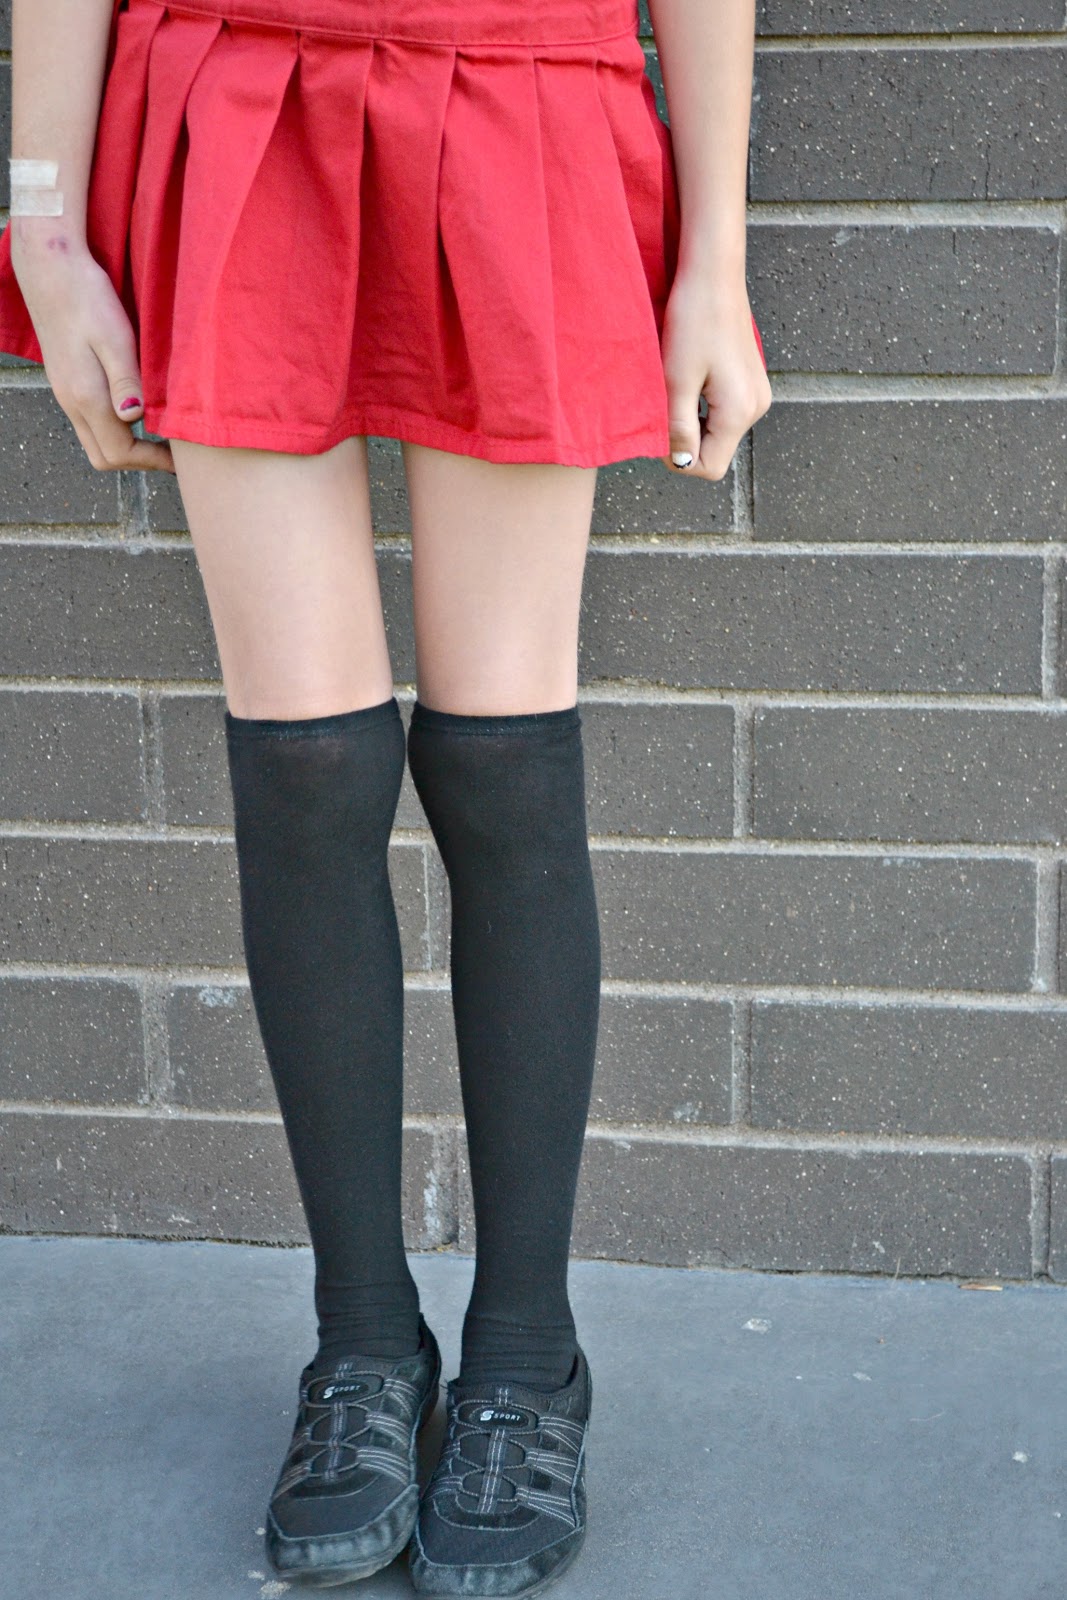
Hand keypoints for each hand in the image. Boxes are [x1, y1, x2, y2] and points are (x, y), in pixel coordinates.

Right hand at [11, 226, 175, 474]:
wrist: (51, 268)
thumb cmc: (88, 298)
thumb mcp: (115, 337)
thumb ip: (125, 380)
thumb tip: (135, 417)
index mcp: (86, 396)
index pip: (119, 452)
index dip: (152, 462)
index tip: (179, 460)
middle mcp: (71, 402)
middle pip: (104, 456)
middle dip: (138, 462)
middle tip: (171, 453)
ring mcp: (66, 393)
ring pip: (95, 441)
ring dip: (126, 447)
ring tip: (159, 436)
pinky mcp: (66, 382)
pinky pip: (90, 422)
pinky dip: (115, 429)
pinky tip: (137, 411)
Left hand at [659, 270, 770, 480]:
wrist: (714, 275)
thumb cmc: (693, 321)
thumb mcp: (676, 380)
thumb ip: (678, 428)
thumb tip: (679, 463)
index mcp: (739, 411)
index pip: (709, 467)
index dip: (679, 459)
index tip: (659, 432)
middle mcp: (756, 407)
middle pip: (716, 451)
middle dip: (686, 440)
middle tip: (663, 406)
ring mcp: (757, 394)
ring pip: (718, 432)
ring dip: (692, 422)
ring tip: (676, 389)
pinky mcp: (751, 381)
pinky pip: (724, 412)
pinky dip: (703, 408)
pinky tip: (691, 380)